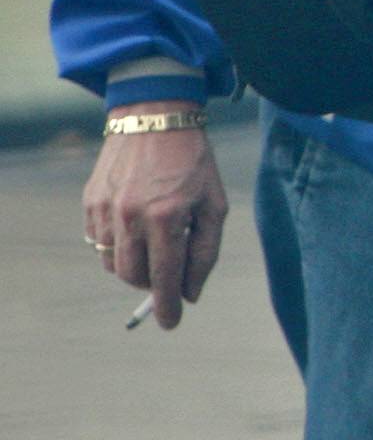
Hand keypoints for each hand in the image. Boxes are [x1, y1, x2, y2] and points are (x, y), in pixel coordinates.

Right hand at [84, 113, 228, 330]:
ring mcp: (106, 210)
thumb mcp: (215, 202)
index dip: (167, 305)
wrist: (156, 116)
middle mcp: (131, 216)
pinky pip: (98, 242)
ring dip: (133, 265)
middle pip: (134, 276)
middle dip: (152, 282)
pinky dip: (115, 245)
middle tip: (168, 271)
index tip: (170, 323)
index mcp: (167, 216)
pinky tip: (133, 225)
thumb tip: (191, 292)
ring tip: (153, 241)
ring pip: (112, 264)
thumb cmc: (193, 161)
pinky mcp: (90, 202)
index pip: (164, 277)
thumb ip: (205, 251)